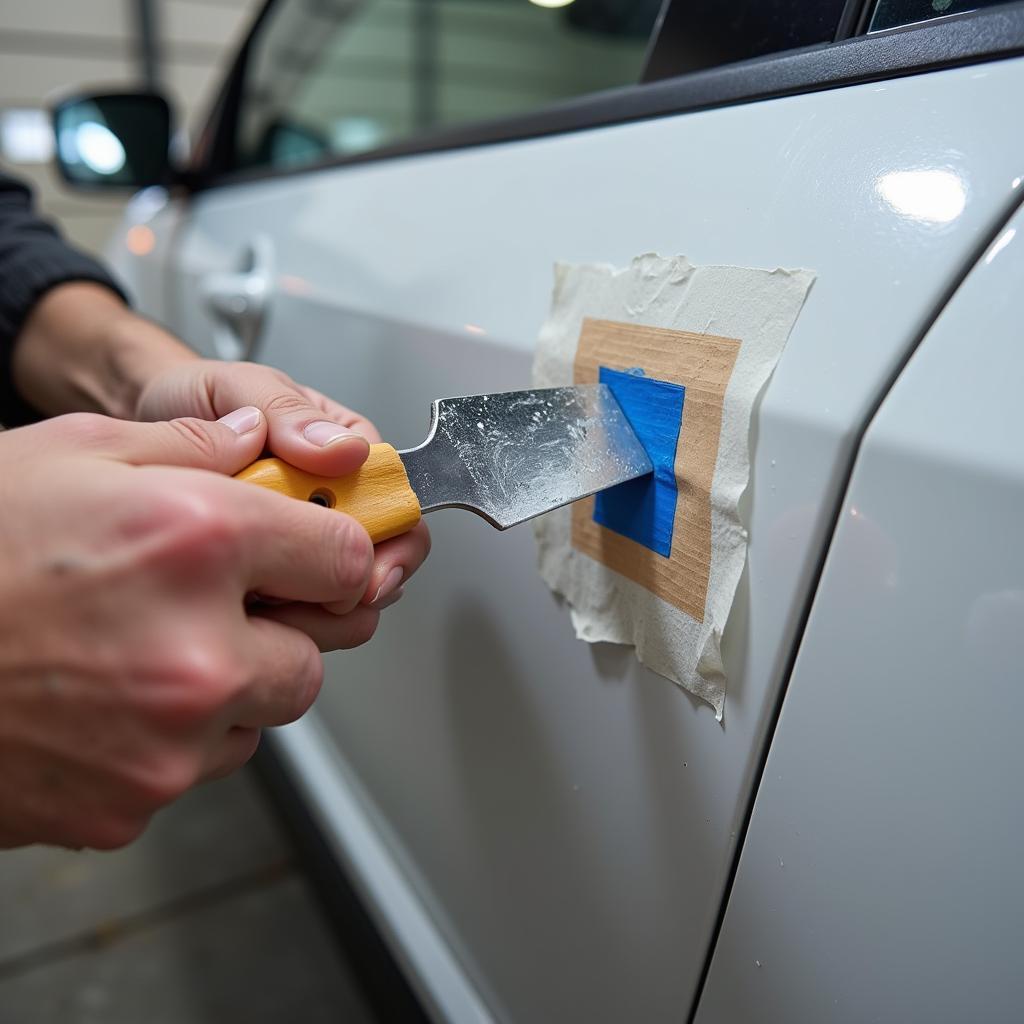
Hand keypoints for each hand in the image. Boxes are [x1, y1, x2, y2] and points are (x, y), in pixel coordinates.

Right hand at [0, 408, 397, 848]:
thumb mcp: (71, 454)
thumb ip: (189, 443)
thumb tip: (256, 441)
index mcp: (196, 544)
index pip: (345, 557)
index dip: (334, 548)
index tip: (319, 550)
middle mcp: (198, 654)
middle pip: (318, 651)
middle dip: (286, 623)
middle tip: (229, 598)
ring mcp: (167, 745)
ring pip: (261, 715)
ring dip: (232, 682)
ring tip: (149, 644)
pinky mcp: (131, 806)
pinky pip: (199, 767)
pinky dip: (179, 735)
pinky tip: (113, 695)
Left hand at [135, 358, 429, 611]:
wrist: (139, 433)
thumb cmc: (195, 402)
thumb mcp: (237, 387)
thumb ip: (286, 412)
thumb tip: (344, 451)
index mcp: (345, 451)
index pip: (397, 497)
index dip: (394, 537)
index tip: (368, 565)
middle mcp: (335, 498)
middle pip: (383, 554)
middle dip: (358, 583)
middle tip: (325, 597)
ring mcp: (306, 540)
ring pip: (345, 591)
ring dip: (313, 602)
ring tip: (263, 587)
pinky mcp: (276, 574)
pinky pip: (299, 608)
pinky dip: (279, 615)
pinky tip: (246, 599)